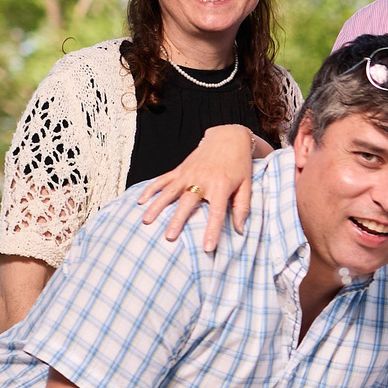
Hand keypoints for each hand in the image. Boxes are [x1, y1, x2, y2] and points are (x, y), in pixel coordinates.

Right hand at [138, 126, 264, 251]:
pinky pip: (163, 180)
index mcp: (221, 186)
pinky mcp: (180, 170)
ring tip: (147, 221)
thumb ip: (242, 208)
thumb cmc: (239, 165)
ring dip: (157, 206)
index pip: (216, 213)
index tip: (207, 248)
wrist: (228, 139)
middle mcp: (202, 180)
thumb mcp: (246, 185)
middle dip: (177, 220)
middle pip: (187, 203)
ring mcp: (188, 174)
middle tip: (169, 237)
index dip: (211, 231)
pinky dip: (151, 190)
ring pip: (169, 191)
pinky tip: (141, 201)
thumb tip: (240, 230)